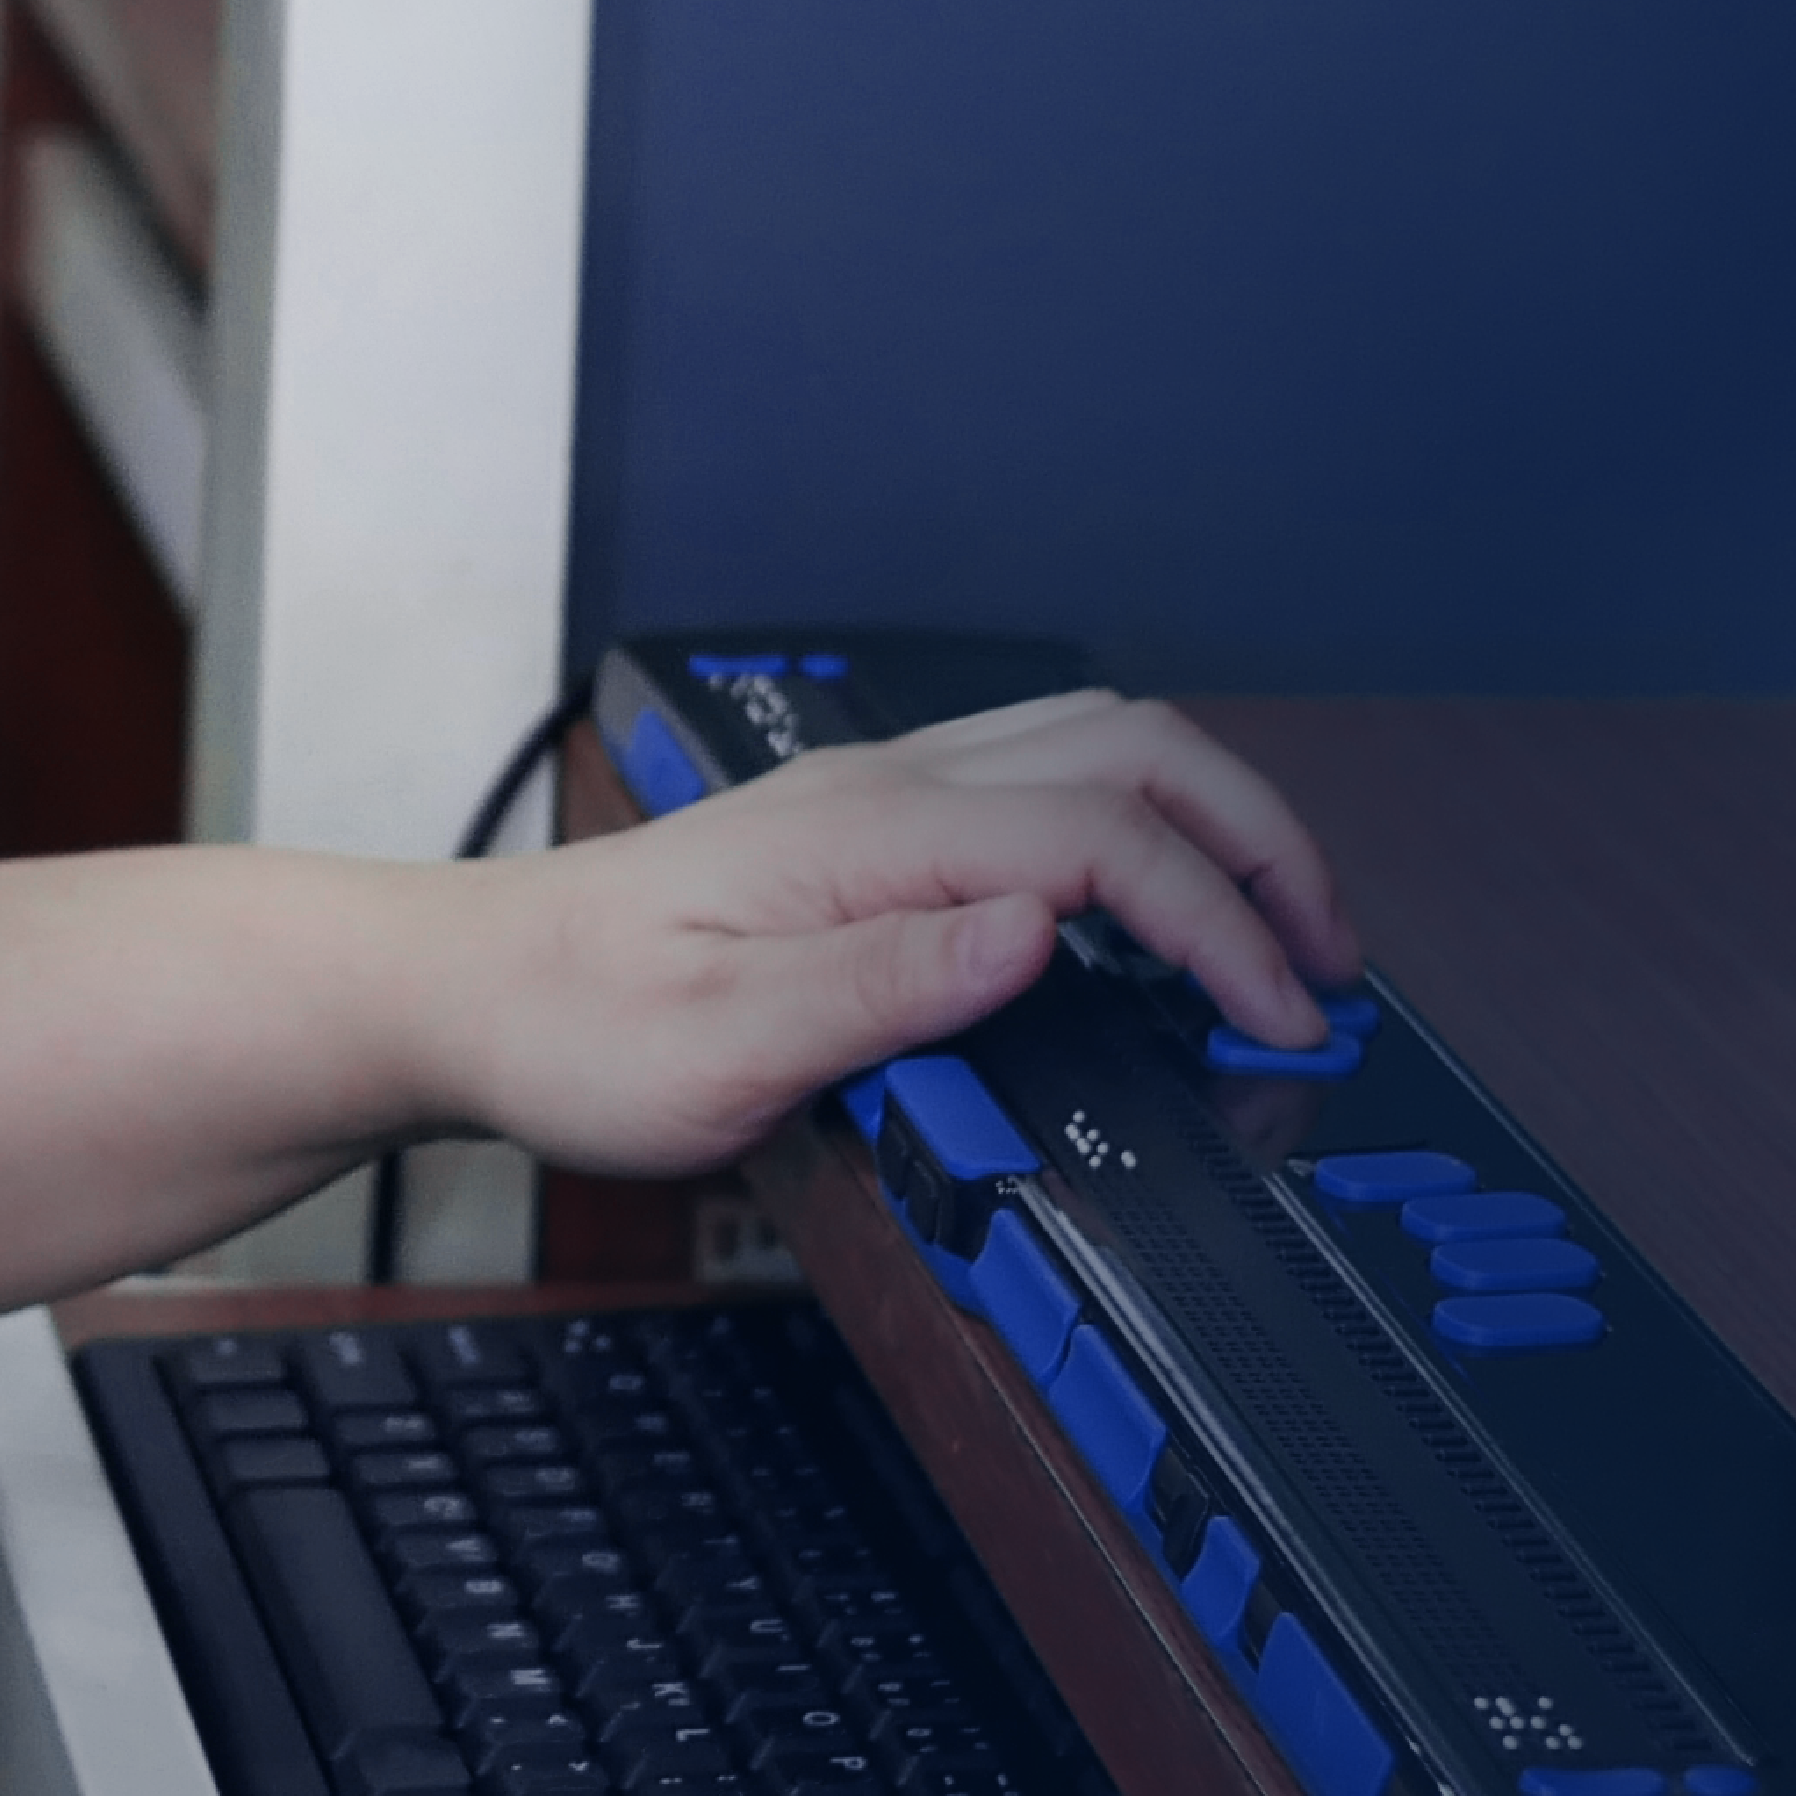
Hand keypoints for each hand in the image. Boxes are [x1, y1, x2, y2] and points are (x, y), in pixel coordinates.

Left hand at [438, 690, 1357, 1183]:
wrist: (467, 989)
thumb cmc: (575, 1027)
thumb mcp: (720, 1050)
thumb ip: (885, 992)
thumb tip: (1037, 934)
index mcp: (873, 833)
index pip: (1106, 839)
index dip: (1221, 922)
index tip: (1281, 1017)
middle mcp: (890, 787)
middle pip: (1138, 749)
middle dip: (1263, 839)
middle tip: (1328, 957)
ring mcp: (883, 795)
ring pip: (1102, 745)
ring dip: (1213, 820)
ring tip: (1274, 930)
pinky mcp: (872, 827)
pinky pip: (1049, 782)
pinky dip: (1145, 827)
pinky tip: (1152, 914)